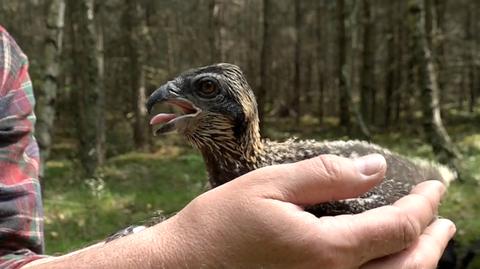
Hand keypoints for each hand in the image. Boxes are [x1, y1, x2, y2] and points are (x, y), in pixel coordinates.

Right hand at [156, 154, 454, 267]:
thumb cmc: (218, 226)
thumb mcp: (269, 187)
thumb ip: (325, 176)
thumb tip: (375, 168)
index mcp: (325, 252)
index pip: (397, 228)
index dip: (422, 205)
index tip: (433, 186)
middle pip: (408, 267)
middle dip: (431, 239)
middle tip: (442, 217)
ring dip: (418, 262)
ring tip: (425, 240)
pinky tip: (382, 259)